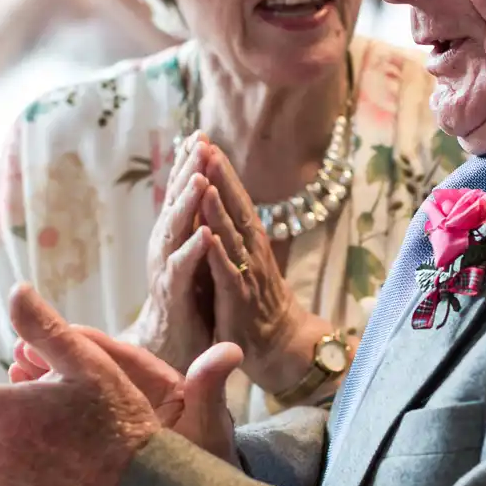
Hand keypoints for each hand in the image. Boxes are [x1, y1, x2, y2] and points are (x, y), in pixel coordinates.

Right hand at [15, 312, 241, 462]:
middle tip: (19, 352)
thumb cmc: (210, 466)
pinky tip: (19, 412)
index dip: (90, 343)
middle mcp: (137, 400)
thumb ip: (208, 390)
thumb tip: (231, 350)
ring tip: (13, 373)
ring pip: (78, 397)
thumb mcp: (207, 428)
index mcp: (161, 388)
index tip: (58, 331)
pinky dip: (48, 416)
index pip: (122, 358)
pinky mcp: (103, 447)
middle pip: (92, 372)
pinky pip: (73, 426)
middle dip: (56, 359)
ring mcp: (117, 423)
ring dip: (46, 384)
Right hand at [127, 137, 218, 372]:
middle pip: (175, 205)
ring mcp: (166, 274)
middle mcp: (165, 252)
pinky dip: (193, 252)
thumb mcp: (193, 263)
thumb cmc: (185, 308)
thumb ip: (193, 232)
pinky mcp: (173, 300)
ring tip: (200, 178)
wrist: (170, 358)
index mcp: (174, 240)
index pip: (181, 197)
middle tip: (198, 140)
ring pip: (175, 232)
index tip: (199, 134)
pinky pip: (182, 273)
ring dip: (187, 205)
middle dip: (186, 172)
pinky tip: (205, 234)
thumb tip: (203, 198)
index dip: (188, 166)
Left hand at [183, 135, 318, 392]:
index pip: (235, 200)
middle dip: (220, 177)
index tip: (205, 142)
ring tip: (205, 178)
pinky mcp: (239, 299)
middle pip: (235, 207)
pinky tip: (207, 235)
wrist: (279, 343)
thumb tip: (216, 201)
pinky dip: (218, 255)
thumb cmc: (256, 300)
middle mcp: (251, 251)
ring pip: (231, 235)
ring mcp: (247, 273)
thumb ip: (232, 233)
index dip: (221, 172)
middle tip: (206, 144)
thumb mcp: (243, 260)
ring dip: (218, 208)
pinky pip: (226, 274)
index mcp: (249, 240)